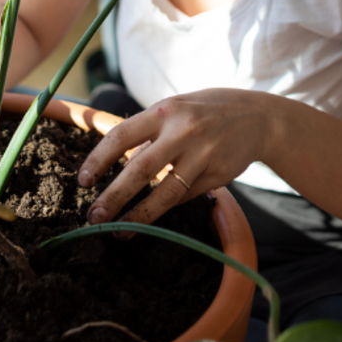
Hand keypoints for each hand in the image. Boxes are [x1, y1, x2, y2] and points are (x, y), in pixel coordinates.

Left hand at [78, 89, 275, 226]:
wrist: (258, 116)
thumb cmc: (205, 112)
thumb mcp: (175, 109)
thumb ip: (149, 133)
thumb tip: (117, 164)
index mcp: (164, 111)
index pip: (121, 135)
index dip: (99, 160)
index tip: (83, 181)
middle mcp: (182, 131)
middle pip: (140, 169)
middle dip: (113, 196)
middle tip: (93, 217)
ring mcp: (203, 154)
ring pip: (166, 192)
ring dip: (139, 215)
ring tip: (119, 231)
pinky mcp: (219, 175)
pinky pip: (186, 196)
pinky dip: (167, 207)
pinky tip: (153, 215)